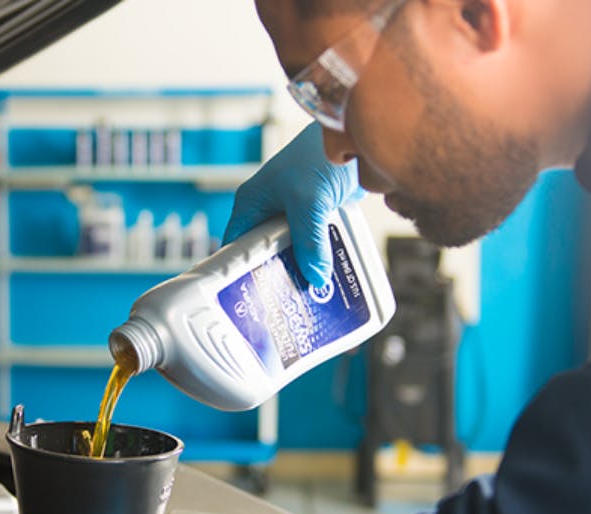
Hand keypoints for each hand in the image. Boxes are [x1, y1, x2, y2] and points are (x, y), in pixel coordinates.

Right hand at [223, 124, 363, 286]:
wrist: (355, 129)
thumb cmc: (318, 154)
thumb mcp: (309, 202)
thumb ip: (310, 242)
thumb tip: (315, 279)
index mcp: (252, 205)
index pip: (235, 247)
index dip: (238, 273)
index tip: (247, 301)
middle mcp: (270, 211)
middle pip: (266, 255)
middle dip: (276, 277)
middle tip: (284, 307)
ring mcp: (296, 214)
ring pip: (295, 252)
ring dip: (304, 269)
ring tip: (309, 300)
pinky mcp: (319, 216)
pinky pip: (317, 245)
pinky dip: (323, 259)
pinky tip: (330, 279)